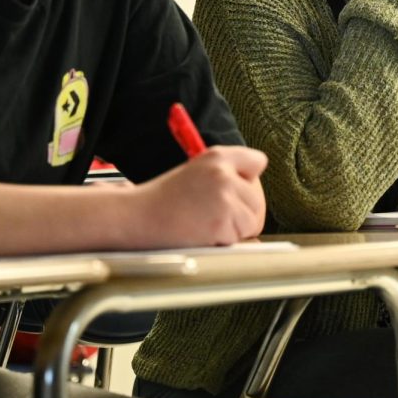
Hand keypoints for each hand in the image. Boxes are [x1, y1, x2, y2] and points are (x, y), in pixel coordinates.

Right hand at [132, 146, 266, 246]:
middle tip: (212, 214)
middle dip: (242, 212)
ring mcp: (224, 197)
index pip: (257, 162)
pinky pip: (239, 238)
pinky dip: (224, 241)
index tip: (236, 190)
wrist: (139, 217)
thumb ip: (228, 174)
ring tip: (205, 223)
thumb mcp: (197, 171)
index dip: (247, 181)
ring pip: (252, 221)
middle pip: (258, 200)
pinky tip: (202, 233)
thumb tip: (255, 194)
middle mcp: (223, 173)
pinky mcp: (222, 222)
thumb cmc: (165, 199)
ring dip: (234, 229)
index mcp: (217, 156)